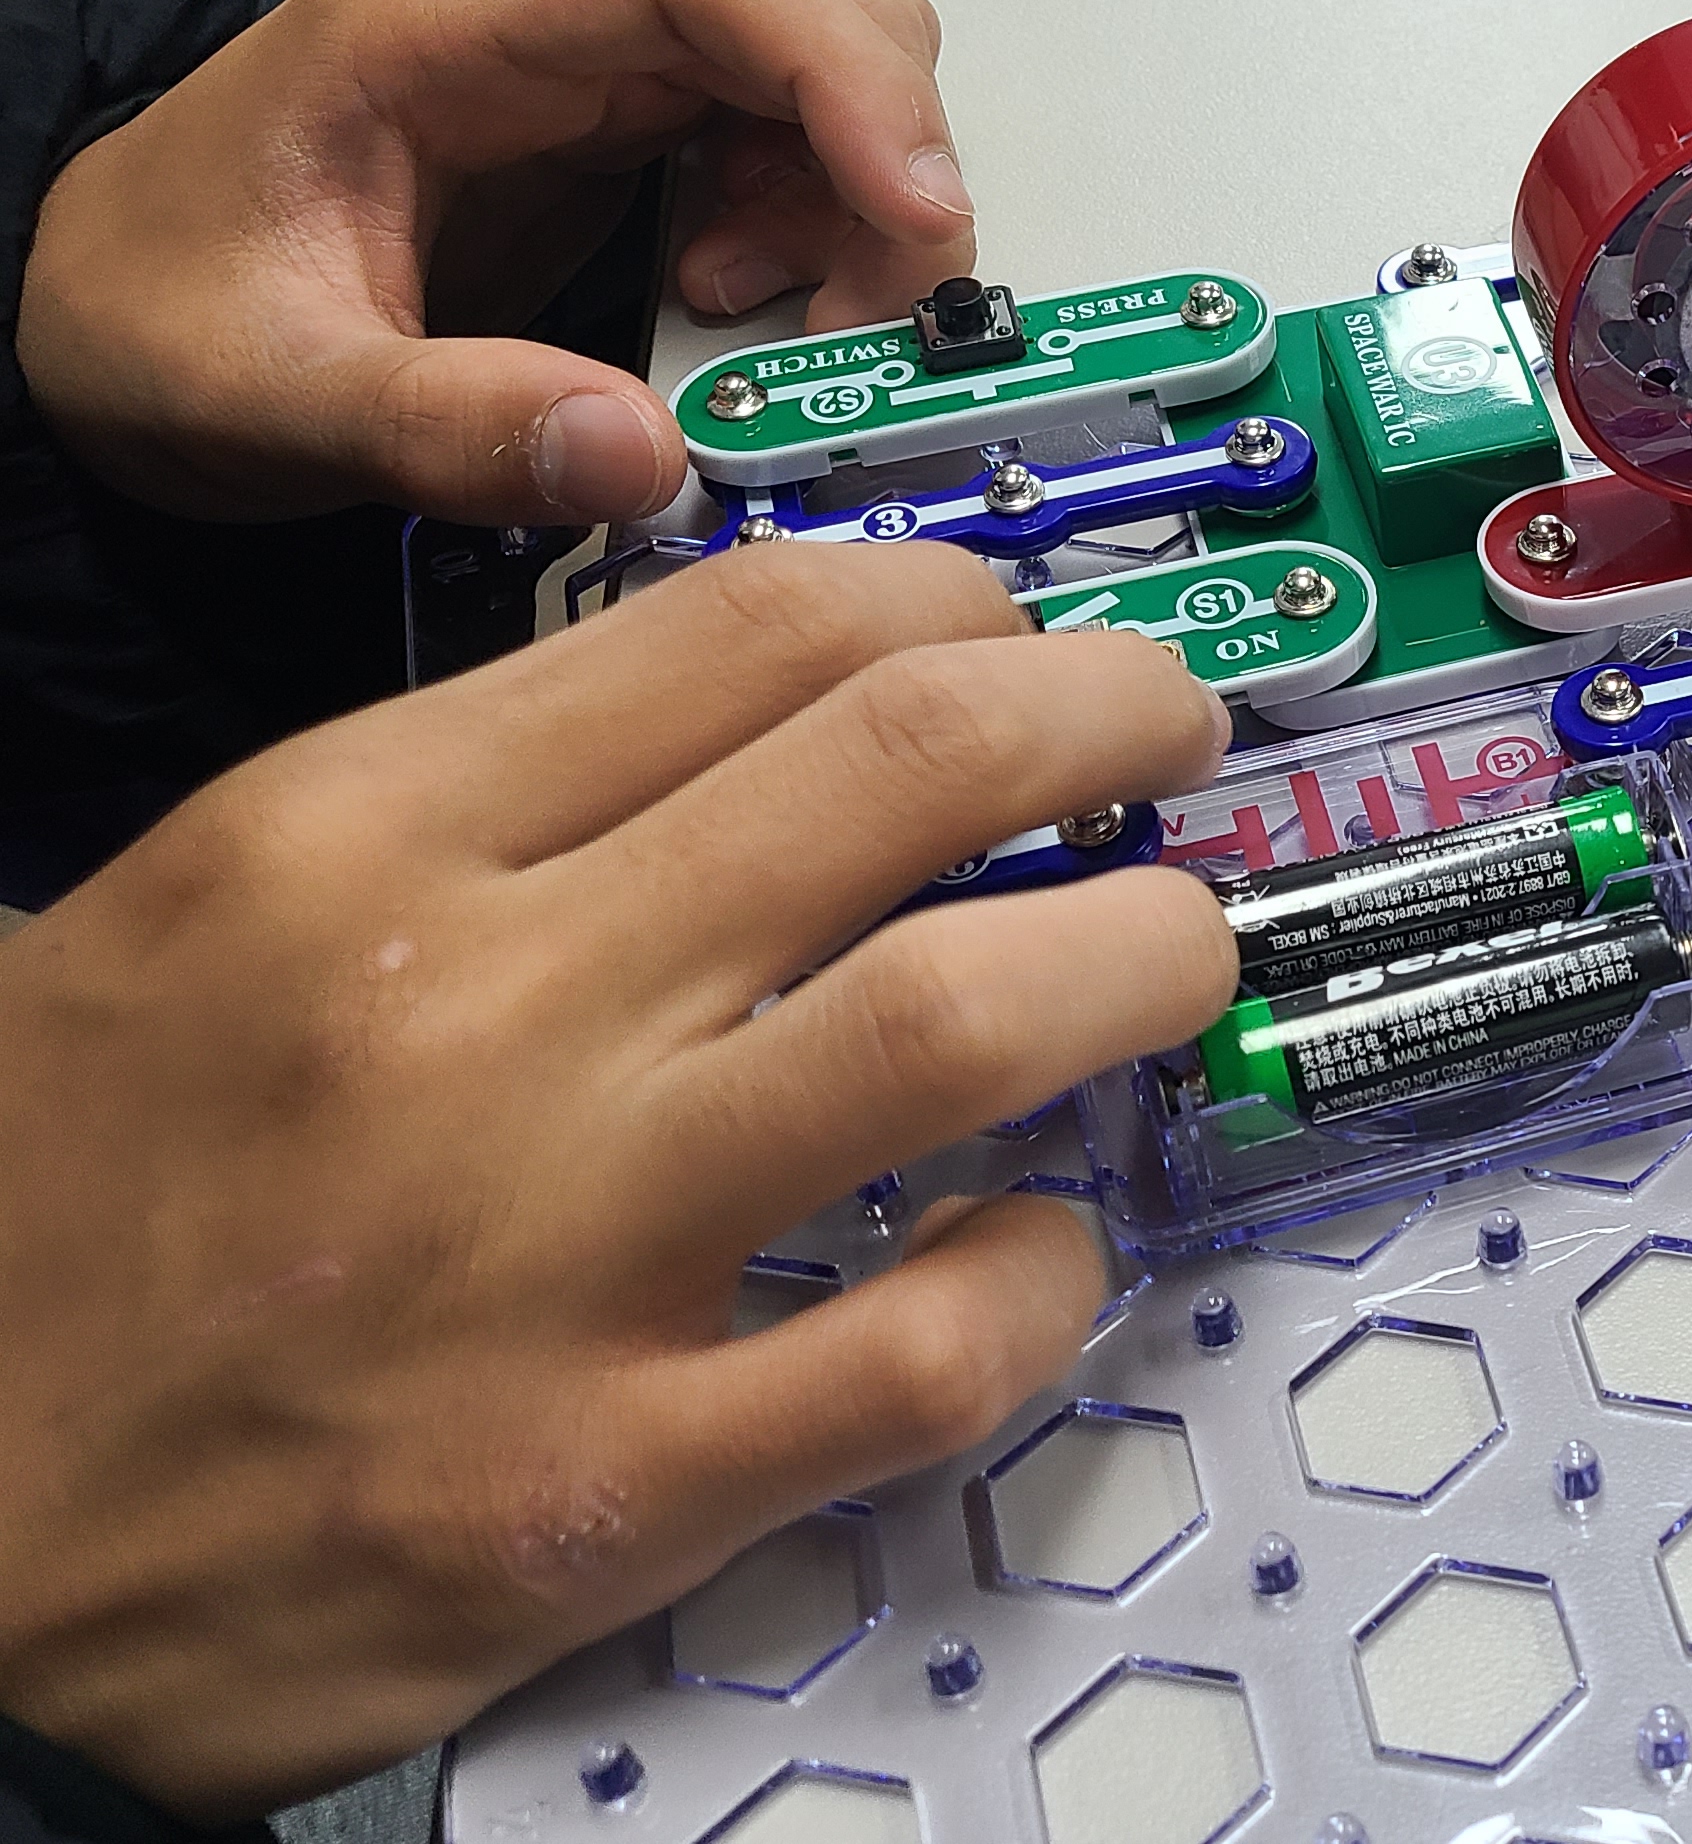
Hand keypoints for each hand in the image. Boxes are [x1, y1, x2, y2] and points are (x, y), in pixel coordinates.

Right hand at [0, 542, 1234, 1819]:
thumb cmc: (57, 1224)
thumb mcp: (198, 919)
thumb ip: (469, 810)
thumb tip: (759, 727)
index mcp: (357, 838)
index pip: (757, 627)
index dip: (961, 605)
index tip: (1021, 635)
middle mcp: (472, 1011)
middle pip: (909, 767)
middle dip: (1108, 716)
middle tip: (1167, 737)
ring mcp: (551, 1255)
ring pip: (962, 1020)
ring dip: (1137, 955)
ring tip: (1178, 943)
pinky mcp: (598, 1486)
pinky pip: (920, 1351)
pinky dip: (1039, 1281)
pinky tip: (1049, 1244)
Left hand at [17, 0, 977, 527]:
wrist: (94, 312)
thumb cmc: (152, 315)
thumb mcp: (267, 394)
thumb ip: (444, 425)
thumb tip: (643, 458)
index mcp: (446, 18)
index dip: (842, 72)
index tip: (916, 208)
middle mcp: (542, 13)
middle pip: (804, 8)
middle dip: (877, 163)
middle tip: (857, 321)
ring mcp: (593, 68)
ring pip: (820, 76)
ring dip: (852, 209)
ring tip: (765, 326)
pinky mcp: (626, 136)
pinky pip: (786, 147)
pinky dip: (815, 235)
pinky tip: (725, 309)